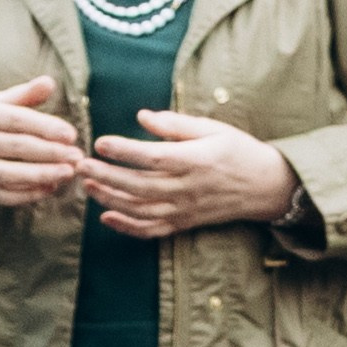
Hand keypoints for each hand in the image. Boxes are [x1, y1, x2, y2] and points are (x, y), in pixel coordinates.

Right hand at [0, 75, 88, 213]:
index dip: (45, 127)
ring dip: (44, 175)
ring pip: (12, 175)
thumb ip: (23, 95)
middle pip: (17, 147)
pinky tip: (52, 188)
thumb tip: (49, 82)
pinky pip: (6, 196)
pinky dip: (31, 194)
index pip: (16, 120)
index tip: (71, 134)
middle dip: (51, 152)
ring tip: (70, 172)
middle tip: (78, 155)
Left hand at [90, 111, 298, 238]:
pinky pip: (153, 230)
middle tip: (80, 165)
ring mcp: (185, 209)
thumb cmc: (239, 151)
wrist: (266, 186)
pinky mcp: (185, 223)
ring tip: (87, 186)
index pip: (153, 158)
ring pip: (141, 210)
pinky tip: (106, 216)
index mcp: (195, 160)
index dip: (125, 151)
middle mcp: (188, 189)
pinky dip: (128, 227)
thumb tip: (142, 116)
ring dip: (110, 200)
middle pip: (139, 186)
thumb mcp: (213, 128)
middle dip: (106, 177)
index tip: (101, 142)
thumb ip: (175, 124)